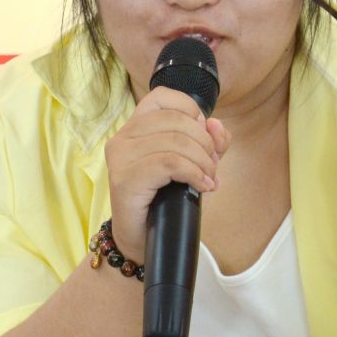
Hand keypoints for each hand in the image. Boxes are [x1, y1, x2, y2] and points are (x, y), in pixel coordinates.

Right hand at [105, 87, 229, 261]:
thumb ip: (208, 142)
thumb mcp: (192, 164)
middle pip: (177, 121)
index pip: (164, 96)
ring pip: (176, 142)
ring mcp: (121, 157)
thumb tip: (215, 125)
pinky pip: (170, 163)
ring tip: (208, 179)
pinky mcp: (125, 178)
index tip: (203, 139)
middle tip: (212, 167)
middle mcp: (123, 137)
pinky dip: (194, 173)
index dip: (192, 112)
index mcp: (135, 126)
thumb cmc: (165, 200)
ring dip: (203, 162)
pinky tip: (203, 186)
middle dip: (205, 144)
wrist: (141, 240)